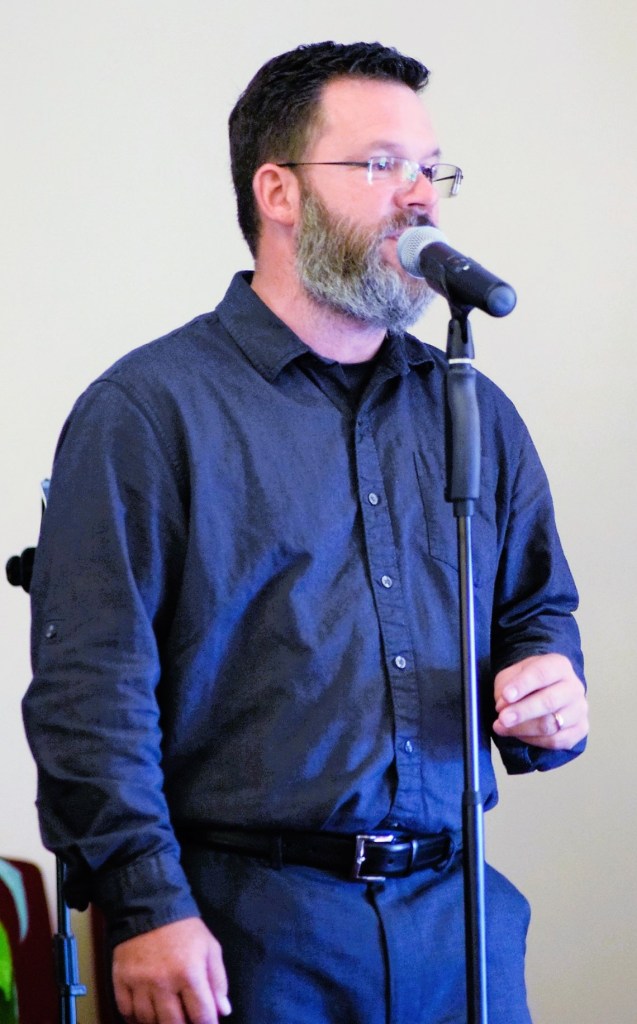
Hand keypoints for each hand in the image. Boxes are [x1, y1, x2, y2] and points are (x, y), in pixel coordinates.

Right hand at [112, 917, 230, 1023]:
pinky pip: (126, 1012)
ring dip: (159, 1023)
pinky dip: (135, 1018)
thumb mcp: (210, 948)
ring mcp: (140, 983)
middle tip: (186, 1020)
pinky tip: (145, 1014)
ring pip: (148, 1021)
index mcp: (189, 973)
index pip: (201, 1015)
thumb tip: (223, 1011)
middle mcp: (163, 982)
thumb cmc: (184, 929)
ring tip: (167, 1016)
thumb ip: (218, 981)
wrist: (150, 905)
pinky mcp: (121, 980)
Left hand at [493, 653, 588, 749]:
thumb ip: (505, 686)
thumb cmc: (527, 682)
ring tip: (502, 727)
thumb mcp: (512, 675)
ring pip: (551, 724)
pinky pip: (556, 740)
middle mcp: (574, 686)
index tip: (506, 696)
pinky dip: (534, 740)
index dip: (522, 685)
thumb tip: (504, 706)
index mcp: (558, 665)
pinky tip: (519, 735)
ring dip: (523, 729)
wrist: (547, 691)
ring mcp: (579, 709)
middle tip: (502, 718)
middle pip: (549, 702)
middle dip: (522, 712)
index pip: (541, 674)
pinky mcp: (580, 729)